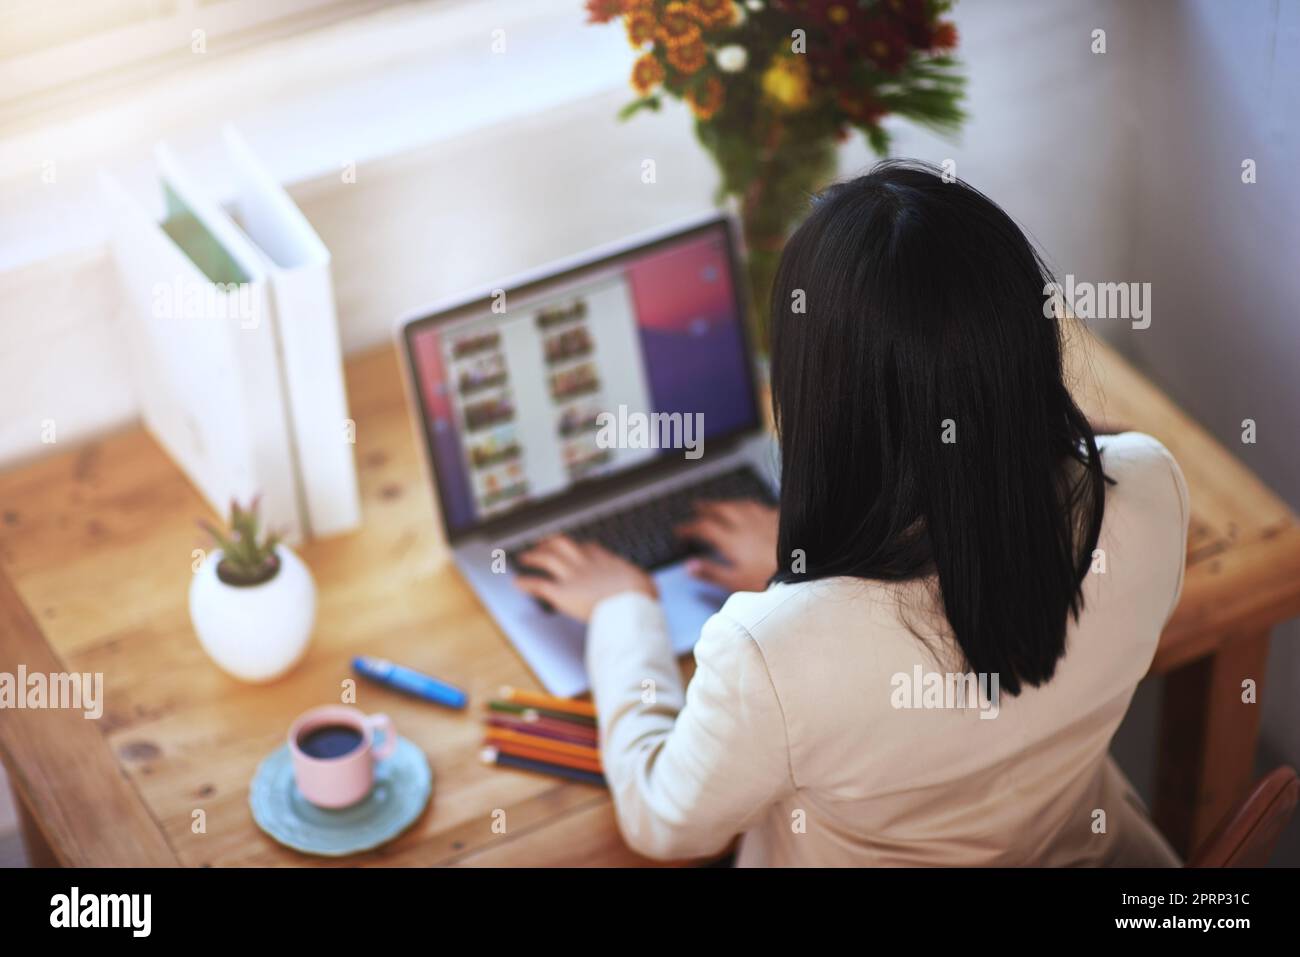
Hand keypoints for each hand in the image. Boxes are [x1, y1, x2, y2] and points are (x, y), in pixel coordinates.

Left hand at [513, 535, 656, 621]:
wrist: (630, 603)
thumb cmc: (641, 596)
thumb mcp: (645, 584)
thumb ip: (640, 583)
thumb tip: (647, 587)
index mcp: (606, 562)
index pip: (589, 548)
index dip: (580, 547)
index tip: (577, 547)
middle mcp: (586, 564)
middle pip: (564, 545)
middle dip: (551, 543)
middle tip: (543, 542)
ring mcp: (572, 576)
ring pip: (547, 559)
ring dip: (533, 556)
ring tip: (524, 557)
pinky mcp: (561, 593)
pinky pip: (539, 585)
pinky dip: (527, 583)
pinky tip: (518, 583)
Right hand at [676, 499, 778, 593]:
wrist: (808, 568)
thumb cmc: (773, 581)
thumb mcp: (736, 583)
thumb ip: (712, 573)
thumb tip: (689, 566)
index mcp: (733, 541)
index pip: (705, 528)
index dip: (689, 528)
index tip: (679, 530)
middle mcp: (748, 525)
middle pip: (722, 510)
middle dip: (707, 508)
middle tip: (697, 506)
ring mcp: (767, 520)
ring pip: (743, 505)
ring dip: (729, 503)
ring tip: (722, 504)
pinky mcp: (784, 520)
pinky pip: (765, 507)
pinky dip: (755, 507)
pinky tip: (758, 510)